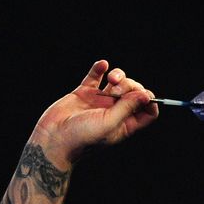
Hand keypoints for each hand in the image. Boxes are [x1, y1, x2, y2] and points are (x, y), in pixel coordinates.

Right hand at [30, 60, 158, 165]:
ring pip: (117, 82)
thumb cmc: (83, 138)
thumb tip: (146, 95)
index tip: (143, 95)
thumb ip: (128, 108)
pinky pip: (95, 77)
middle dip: (130, 85)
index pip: (147, 111)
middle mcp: (115, 112)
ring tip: (110, 79)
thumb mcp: (110, 123)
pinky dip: (99, 69)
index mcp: (125, 124)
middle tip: (116, 90)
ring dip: (118, 75)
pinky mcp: (84, 93)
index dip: (149, 101)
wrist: (54, 138)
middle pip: (134, 92)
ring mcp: (99, 101)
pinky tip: (102, 65)